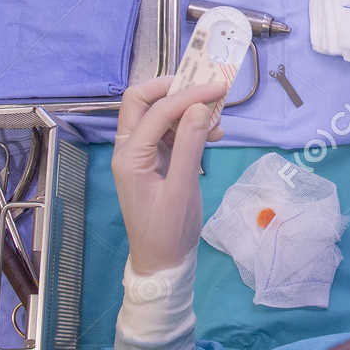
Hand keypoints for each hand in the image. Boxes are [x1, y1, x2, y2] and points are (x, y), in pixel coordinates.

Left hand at [112, 75, 225, 275]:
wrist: (162, 262)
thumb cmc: (168, 230)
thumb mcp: (181, 189)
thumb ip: (189, 145)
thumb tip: (199, 107)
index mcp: (129, 155)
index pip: (158, 111)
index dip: (189, 95)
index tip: (219, 87)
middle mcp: (129, 149)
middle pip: (142, 101)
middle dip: (173, 88)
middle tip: (204, 86)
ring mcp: (141, 154)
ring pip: (157, 114)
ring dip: (185, 109)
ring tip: (217, 119)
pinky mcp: (154, 160)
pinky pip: (168, 132)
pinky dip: (189, 126)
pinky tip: (212, 134)